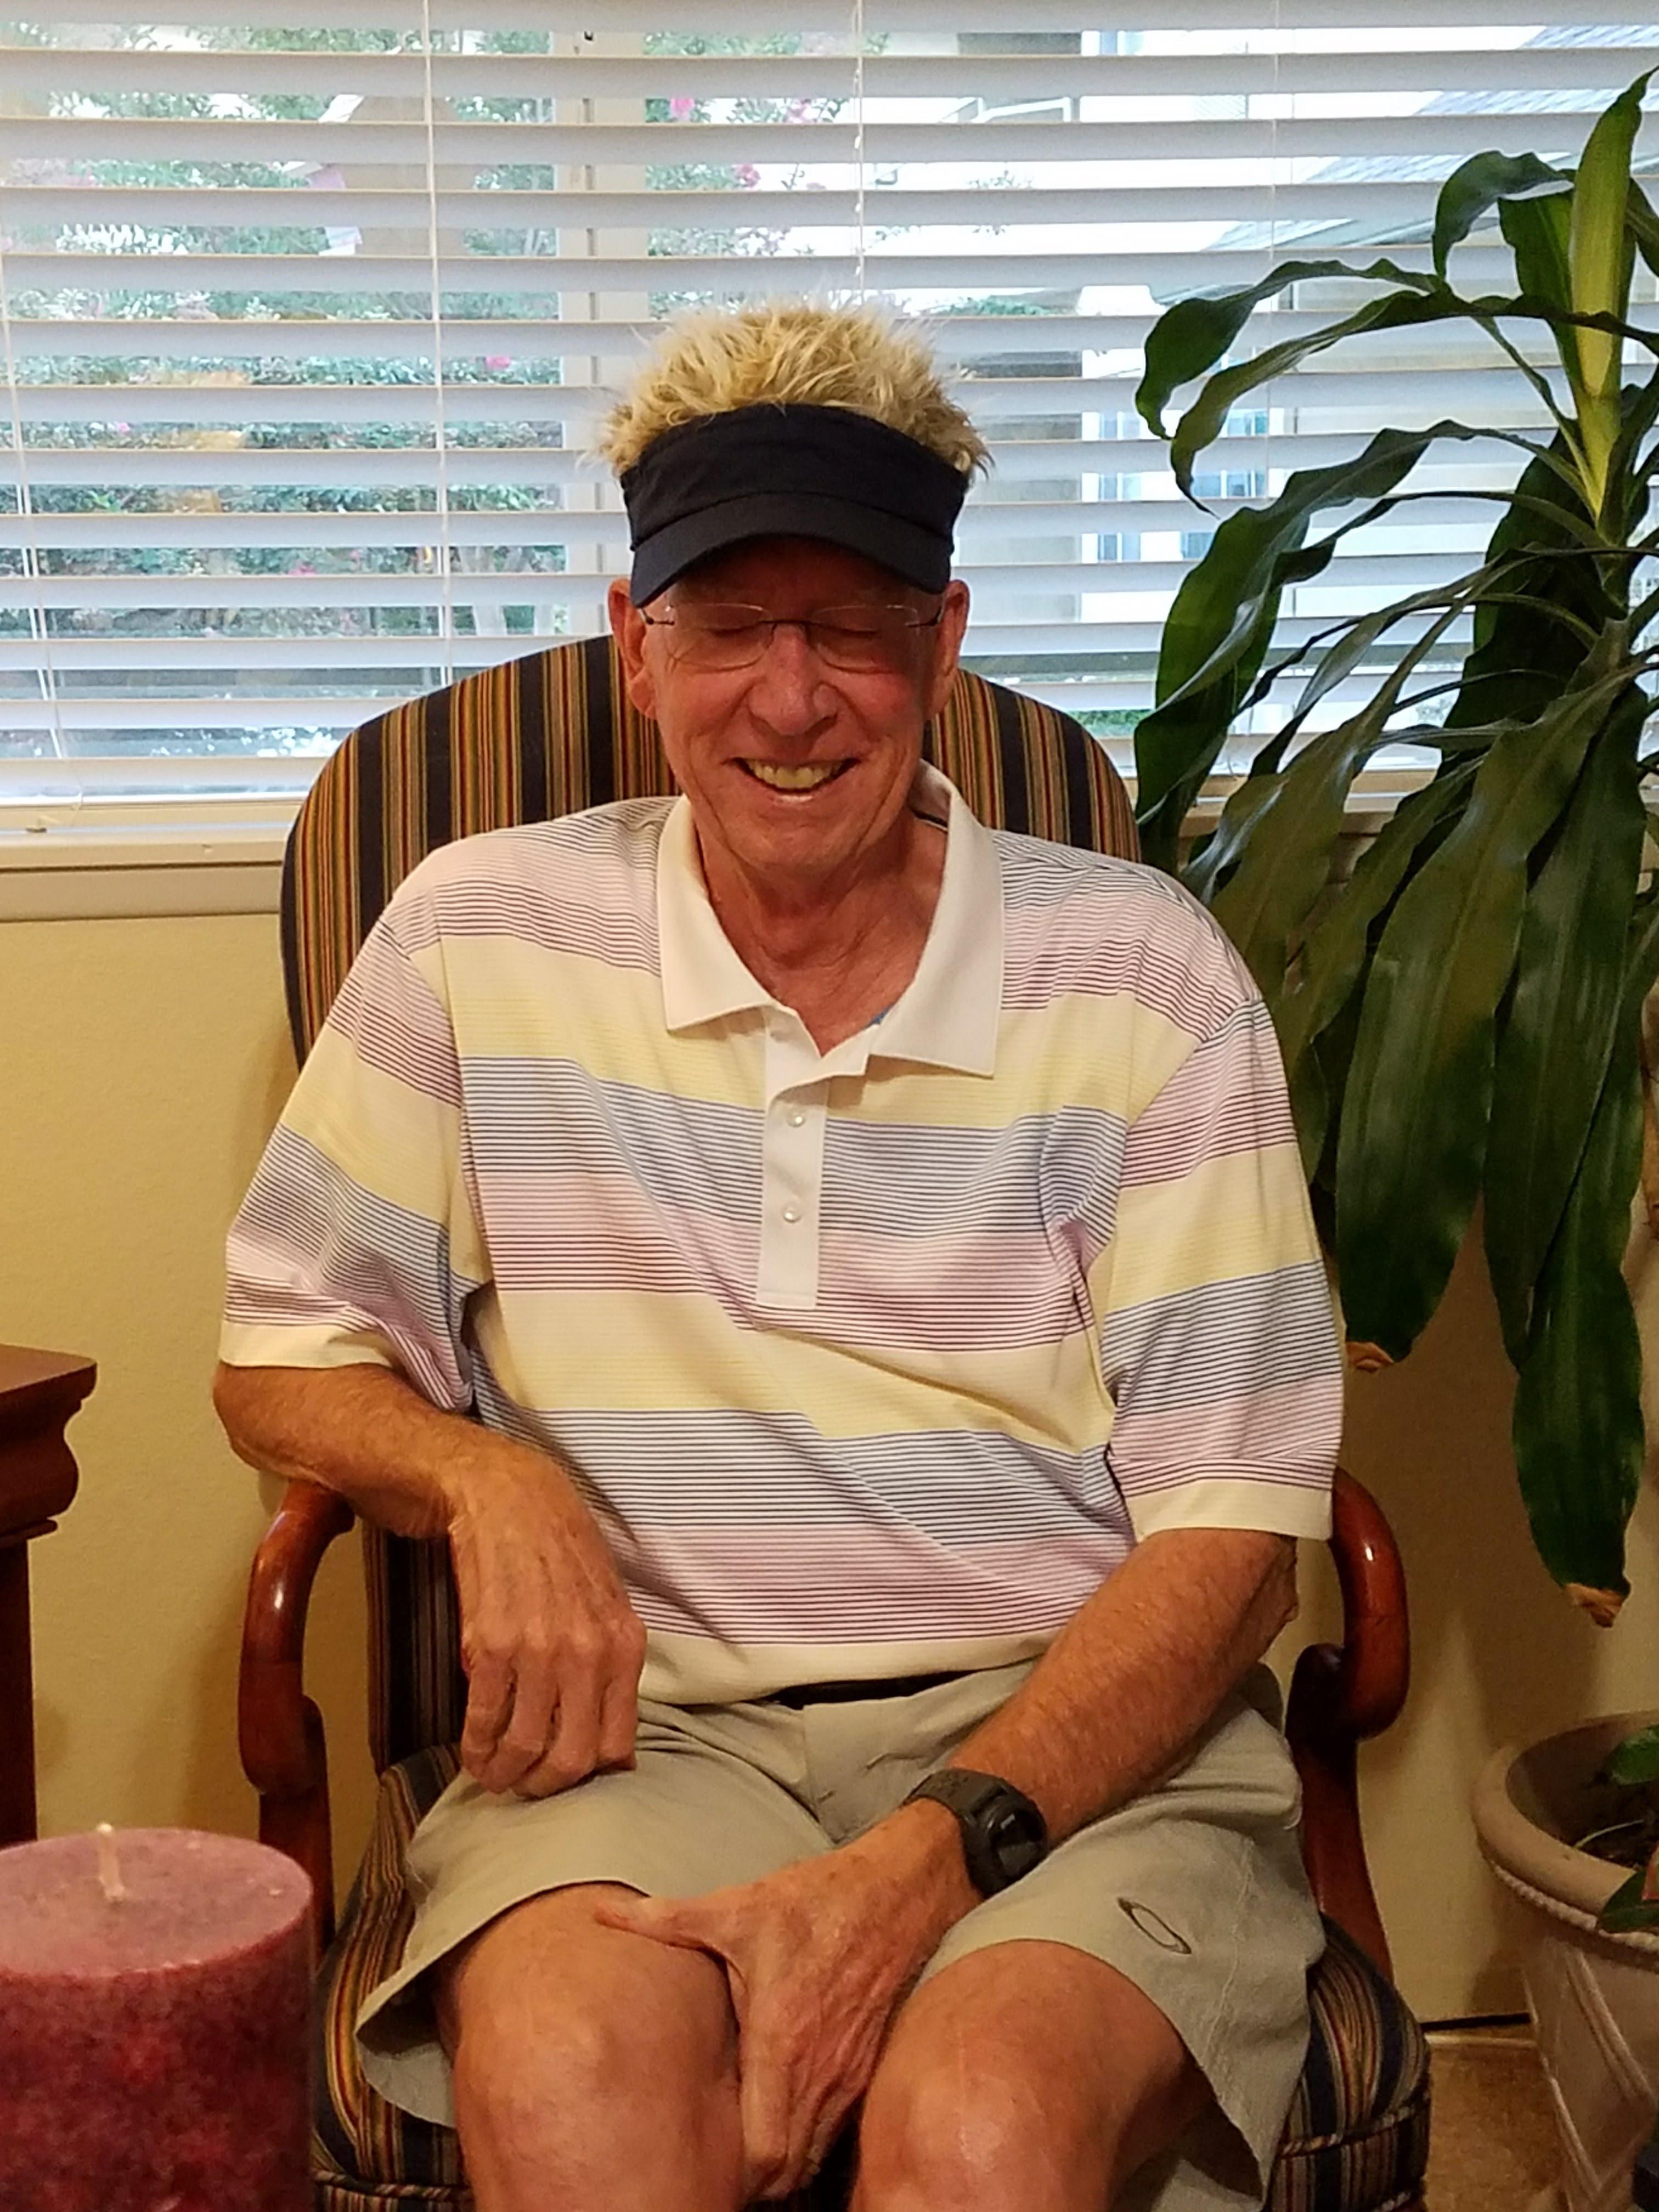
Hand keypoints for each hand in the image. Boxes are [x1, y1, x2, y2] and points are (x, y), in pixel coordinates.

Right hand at [445, 1448, 645, 1797]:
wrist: (508, 1496)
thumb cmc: (560, 1549)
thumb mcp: (608, 1603)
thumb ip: (610, 1665)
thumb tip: (606, 1740)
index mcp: (625, 1647)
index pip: (616, 1745)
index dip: (587, 1777)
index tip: (563, 1777)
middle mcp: (588, 1654)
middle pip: (571, 1760)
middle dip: (543, 1787)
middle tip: (524, 1787)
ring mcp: (539, 1651)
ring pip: (525, 1748)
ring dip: (504, 1774)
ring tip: (492, 1774)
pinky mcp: (490, 1645)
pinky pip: (484, 1719)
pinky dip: (475, 1747)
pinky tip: (472, 1751)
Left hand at [595, 1805, 972, 2199]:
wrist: (894, 1892)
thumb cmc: (815, 1901)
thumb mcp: (736, 1908)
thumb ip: (665, 1919)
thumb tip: (603, 1911)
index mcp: (782, 2040)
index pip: (767, 2152)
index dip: (737, 2177)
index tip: (705, 2167)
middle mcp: (820, 2069)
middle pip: (789, 2171)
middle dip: (754, 2182)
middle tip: (714, 2169)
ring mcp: (847, 2073)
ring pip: (814, 2155)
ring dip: (783, 2164)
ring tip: (741, 2153)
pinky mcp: (865, 2066)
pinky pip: (835, 2129)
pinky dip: (809, 2139)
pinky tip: (781, 2120)